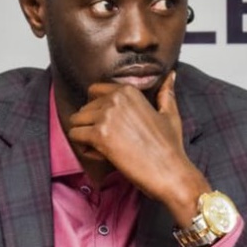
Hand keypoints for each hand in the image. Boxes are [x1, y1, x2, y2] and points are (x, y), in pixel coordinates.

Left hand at [67, 71, 209, 225]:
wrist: (169, 171)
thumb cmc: (170, 146)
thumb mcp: (170, 114)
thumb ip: (166, 93)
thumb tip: (171, 75)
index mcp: (129, 91)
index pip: (94, 91)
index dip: (98, 110)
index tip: (110, 125)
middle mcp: (115, 99)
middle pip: (84, 108)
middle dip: (91, 125)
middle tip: (111, 141)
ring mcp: (106, 116)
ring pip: (76, 121)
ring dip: (85, 136)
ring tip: (105, 148)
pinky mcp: (99, 135)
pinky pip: (75, 136)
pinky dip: (84, 148)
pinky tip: (102, 155)